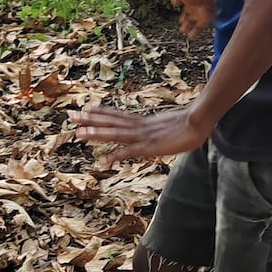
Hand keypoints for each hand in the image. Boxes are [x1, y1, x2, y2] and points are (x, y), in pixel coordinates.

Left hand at [69, 103, 205, 164]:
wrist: (201, 120)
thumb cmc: (193, 122)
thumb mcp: (174, 124)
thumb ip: (166, 126)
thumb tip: (166, 126)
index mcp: (145, 122)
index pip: (118, 115)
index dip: (101, 112)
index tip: (85, 109)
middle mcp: (140, 126)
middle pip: (110, 121)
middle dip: (89, 119)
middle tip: (70, 116)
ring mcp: (144, 136)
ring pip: (115, 133)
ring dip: (96, 133)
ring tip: (77, 133)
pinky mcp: (150, 147)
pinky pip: (128, 152)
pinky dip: (114, 156)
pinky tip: (102, 162)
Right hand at [150, 0, 216, 38]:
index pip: (178, 0)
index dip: (176, 1)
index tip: (175, 3)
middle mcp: (192, 6)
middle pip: (186, 13)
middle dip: (183, 17)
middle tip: (180, 22)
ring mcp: (198, 15)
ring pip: (191, 22)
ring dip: (186, 27)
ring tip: (182, 31)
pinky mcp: (203, 22)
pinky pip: (197, 30)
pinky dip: (193, 34)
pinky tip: (190, 38)